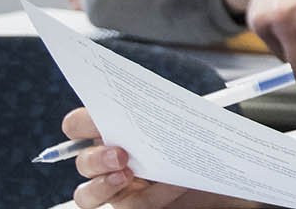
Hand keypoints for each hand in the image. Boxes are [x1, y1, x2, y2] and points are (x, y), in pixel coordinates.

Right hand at [62, 107, 260, 208]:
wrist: (219, 172)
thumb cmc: (195, 142)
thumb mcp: (183, 121)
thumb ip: (164, 110)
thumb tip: (160, 98)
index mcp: (111, 132)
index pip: (77, 126)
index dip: (81, 122)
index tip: (98, 118)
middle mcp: (107, 161)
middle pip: (83, 162)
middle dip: (96, 158)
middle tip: (121, 154)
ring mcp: (116, 189)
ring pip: (87, 194)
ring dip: (103, 186)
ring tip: (127, 176)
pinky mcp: (134, 206)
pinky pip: (132, 206)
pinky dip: (152, 197)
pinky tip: (174, 185)